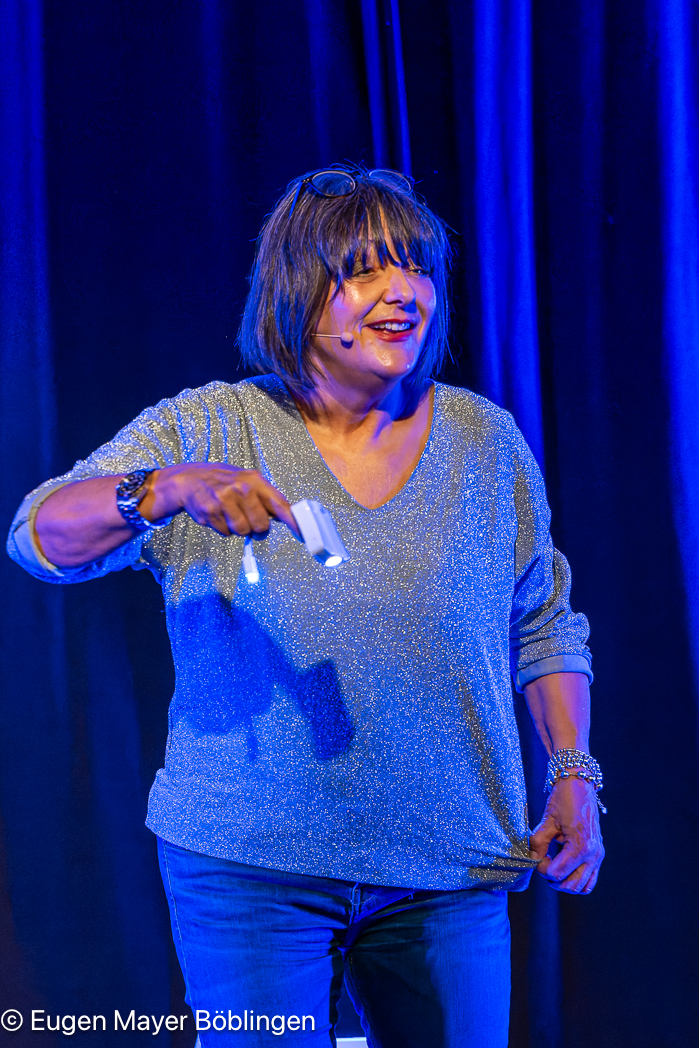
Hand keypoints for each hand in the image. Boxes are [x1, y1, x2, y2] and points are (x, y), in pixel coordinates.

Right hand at [141, 463, 300, 538]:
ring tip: (230, 514)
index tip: (302, 533)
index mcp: (255, 481)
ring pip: (243, 531)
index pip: (279, 504)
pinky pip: (225, 533)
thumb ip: (266, 498)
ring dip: (238, 528)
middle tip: (248, 520)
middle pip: (261, 525)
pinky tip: (218, 514)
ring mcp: (225, 500)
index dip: (292, 521)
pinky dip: (223, 528)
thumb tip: (289, 516)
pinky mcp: (210, 512)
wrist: (190, 479)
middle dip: (256, 528)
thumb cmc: (224, 482)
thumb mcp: (247, 482)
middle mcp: (241, 489)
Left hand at [528, 775, 604, 893]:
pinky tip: (564, 865)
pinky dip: (577, 879)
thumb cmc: (564, 799)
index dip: (542, 868)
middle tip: (543, 863)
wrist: (580, 785)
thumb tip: (532, 859)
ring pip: (582, 886)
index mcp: (580, 846)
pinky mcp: (598, 854)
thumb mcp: (547, 821)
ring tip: (553, 867)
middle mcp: (593, 855)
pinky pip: (590, 878)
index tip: (537, 855)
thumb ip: (538, 842)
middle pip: (571, 885)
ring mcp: (598, 856)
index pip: (558, 874)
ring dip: (565, 882)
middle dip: (553, 880)